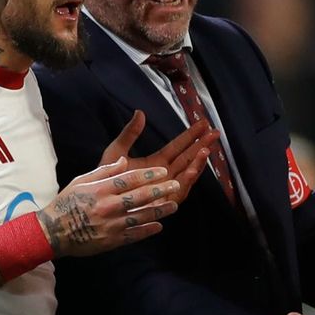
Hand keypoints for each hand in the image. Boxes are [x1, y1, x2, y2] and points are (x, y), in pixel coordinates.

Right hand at [37, 158, 180, 257]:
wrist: (53, 232)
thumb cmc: (66, 203)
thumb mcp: (81, 181)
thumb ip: (104, 171)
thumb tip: (124, 161)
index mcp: (99, 190)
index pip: (129, 179)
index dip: (149, 175)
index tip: (163, 172)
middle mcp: (107, 207)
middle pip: (139, 196)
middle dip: (160, 190)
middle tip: (174, 185)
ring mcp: (110, 225)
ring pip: (141, 216)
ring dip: (159, 211)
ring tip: (173, 205)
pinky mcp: (111, 241)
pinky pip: (134, 235)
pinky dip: (148, 230)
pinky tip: (159, 226)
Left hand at [98, 111, 218, 203]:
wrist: (100, 202)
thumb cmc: (106, 178)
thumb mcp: (117, 151)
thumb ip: (130, 133)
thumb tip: (140, 112)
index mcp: (156, 163)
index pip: (178, 146)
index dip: (190, 134)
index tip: (203, 123)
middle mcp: (164, 176)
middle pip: (188, 158)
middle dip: (202, 145)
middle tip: (215, 132)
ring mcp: (166, 189)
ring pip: (187, 174)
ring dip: (197, 162)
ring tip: (206, 149)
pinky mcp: (164, 202)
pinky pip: (179, 190)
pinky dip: (187, 180)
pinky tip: (193, 169)